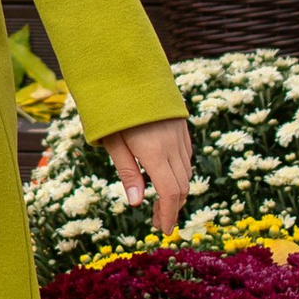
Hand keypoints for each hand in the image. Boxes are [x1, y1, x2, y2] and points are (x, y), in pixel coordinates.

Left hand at [103, 114, 192, 234]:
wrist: (130, 69)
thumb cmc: (114, 106)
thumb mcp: (112, 141)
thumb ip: (127, 172)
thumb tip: (137, 204)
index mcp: (154, 152)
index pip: (171, 192)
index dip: (169, 214)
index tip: (164, 230)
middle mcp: (172, 145)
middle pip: (182, 186)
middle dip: (172, 207)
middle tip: (157, 221)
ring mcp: (179, 134)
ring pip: (186, 171)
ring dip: (176, 190)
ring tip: (160, 202)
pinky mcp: (181, 126)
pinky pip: (185, 156)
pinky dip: (179, 171)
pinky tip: (165, 175)